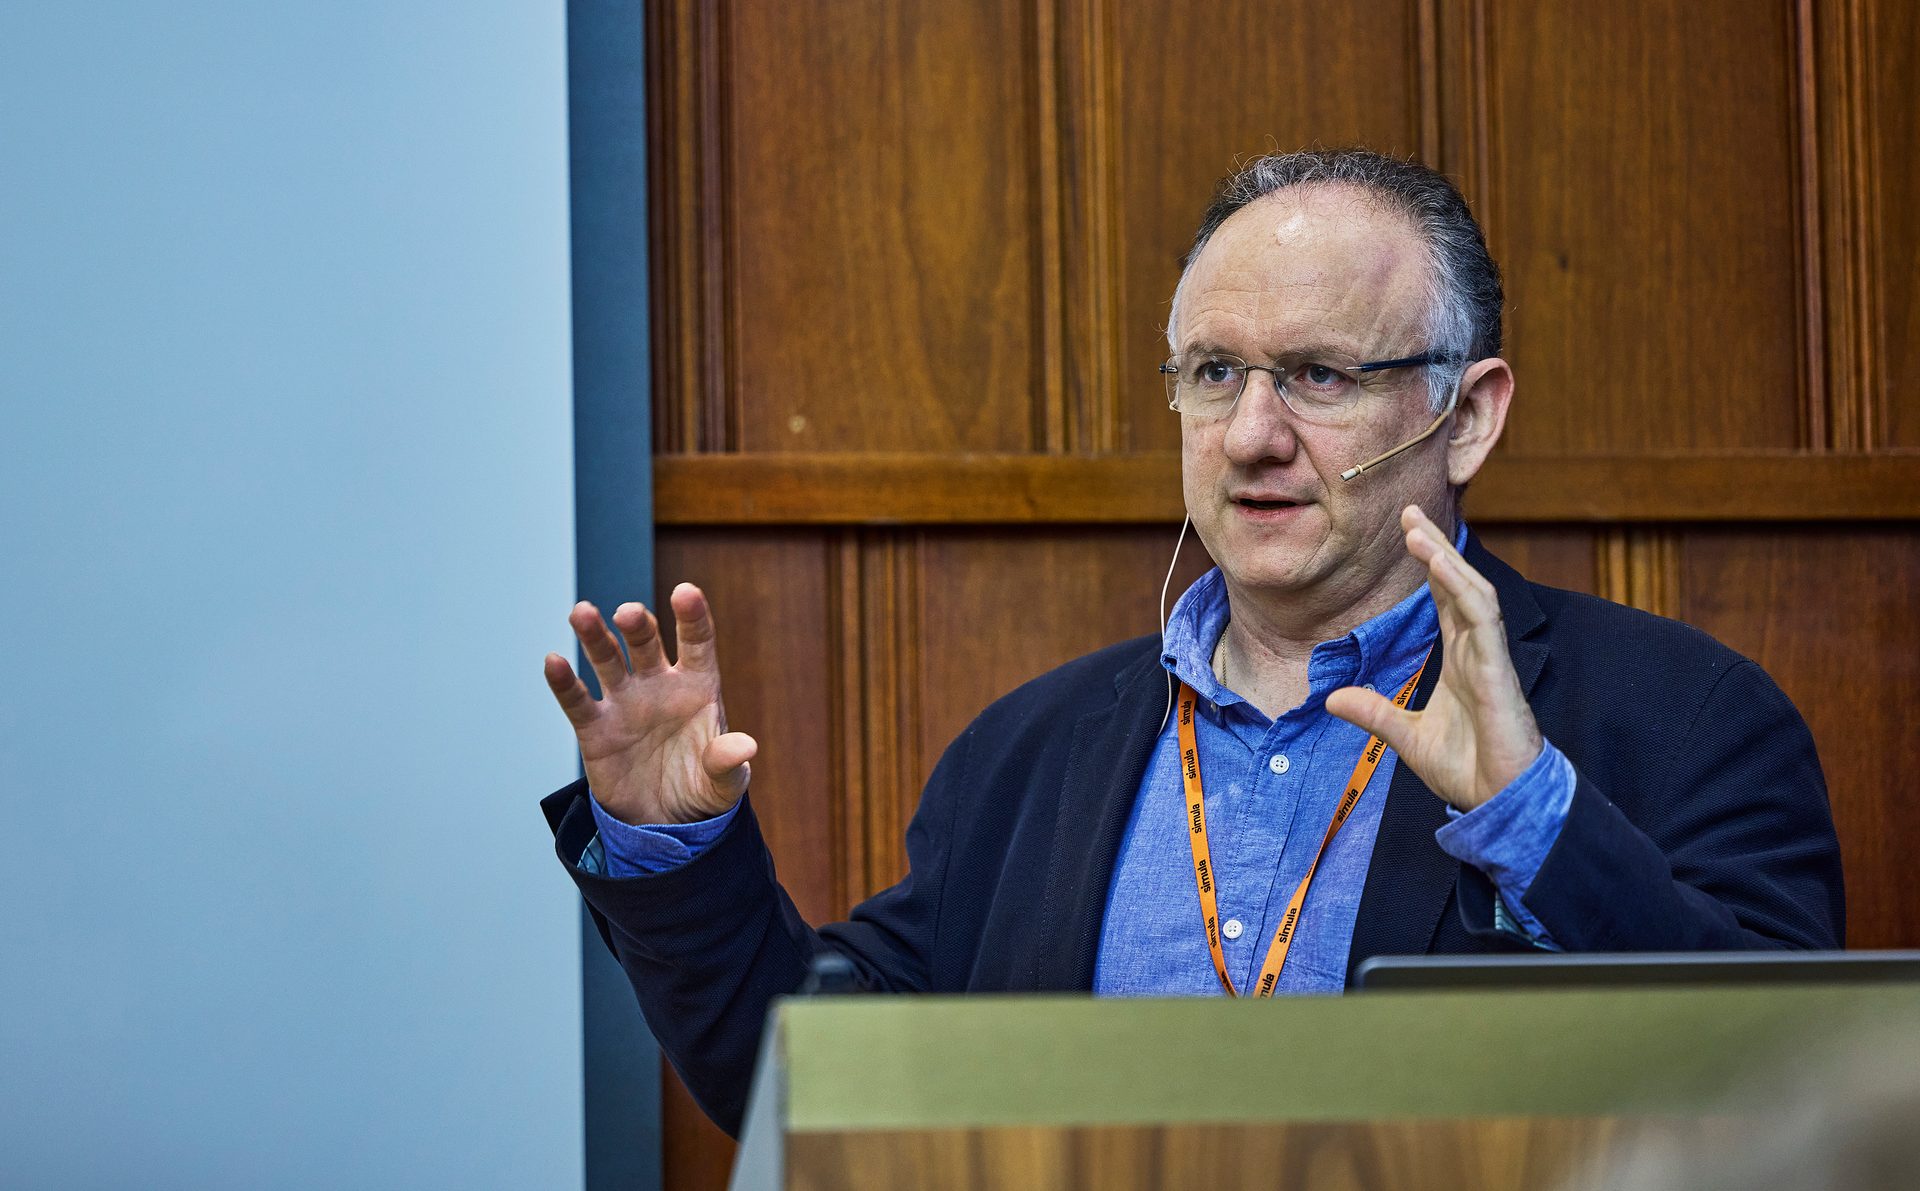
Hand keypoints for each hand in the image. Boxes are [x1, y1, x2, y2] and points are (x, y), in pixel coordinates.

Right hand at [542, 583, 756, 825]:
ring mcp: (625, 702)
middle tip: (627, 613)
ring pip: (607, 660)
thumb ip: (729, 762)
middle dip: (637, 625)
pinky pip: (578, 701)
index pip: (697, 642)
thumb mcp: (723, 784)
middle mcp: (659, 685)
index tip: (686, 592)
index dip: (692, 616)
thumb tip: (745, 747)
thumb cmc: (700, 790)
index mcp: (697, 687)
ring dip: (595, 636)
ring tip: (582, 613)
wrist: (662, 823)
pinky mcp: (595, 728)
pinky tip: (554, 661)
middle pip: (646, 643)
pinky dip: (565, 682)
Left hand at [1325, 506, 1541, 811]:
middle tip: (1408, 511)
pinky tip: (1443, 565)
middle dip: (1434, 546)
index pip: (1443, 599)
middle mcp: (1476, 650)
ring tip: (1418, 530)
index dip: (1428, 565)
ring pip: (1472, 592)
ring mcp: (1490, 657)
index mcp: (1459, 659)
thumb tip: (1331, 699)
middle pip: (1456, 584)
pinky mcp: (1498, 670)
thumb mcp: (1405, 736)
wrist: (1498, 801)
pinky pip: (1483, 618)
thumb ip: (1373, 713)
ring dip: (1446, 559)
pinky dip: (1463, 588)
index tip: (1407, 532)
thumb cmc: (1466, 768)